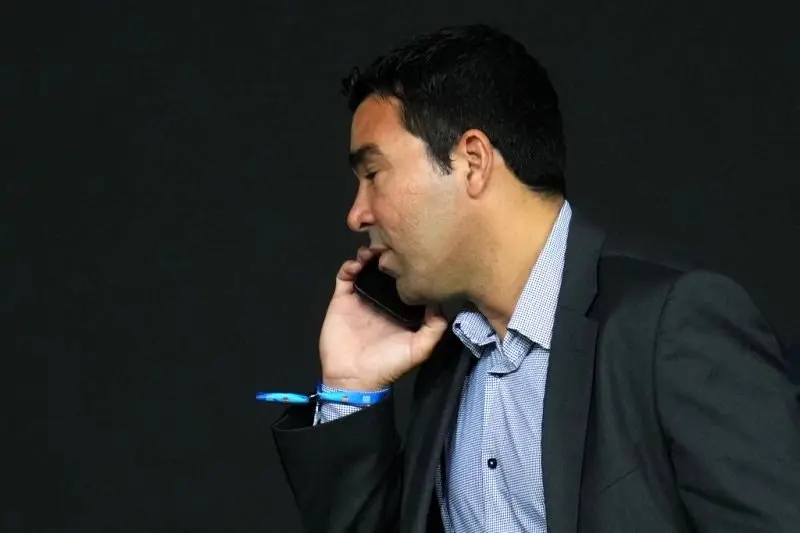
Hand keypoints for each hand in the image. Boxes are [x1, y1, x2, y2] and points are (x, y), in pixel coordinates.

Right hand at [319, 247, 448, 390]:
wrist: (354, 379)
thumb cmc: (388, 365)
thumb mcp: (419, 349)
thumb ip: (434, 328)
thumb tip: (442, 302)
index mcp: (400, 308)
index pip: (406, 281)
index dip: (408, 266)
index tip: (412, 254)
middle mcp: (381, 300)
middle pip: (385, 269)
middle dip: (388, 255)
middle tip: (391, 245)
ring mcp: (361, 298)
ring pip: (365, 268)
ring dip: (368, 256)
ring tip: (373, 252)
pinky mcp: (342, 300)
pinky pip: (345, 277)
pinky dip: (349, 266)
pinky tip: (356, 264)